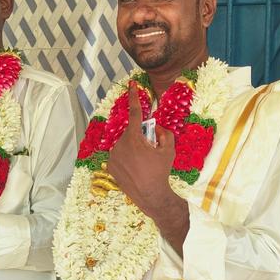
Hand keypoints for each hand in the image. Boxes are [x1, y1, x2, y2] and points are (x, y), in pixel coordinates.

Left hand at [107, 86, 177, 217]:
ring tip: (142, 164)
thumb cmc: (160, 171)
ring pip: (125, 145)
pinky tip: (134, 169)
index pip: (135, 113)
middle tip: (150, 152)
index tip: (131, 85)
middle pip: (132, 134)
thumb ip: (165, 134)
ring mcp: (113, 156)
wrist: (150, 195)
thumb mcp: (169, 150)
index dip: (134, 97)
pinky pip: (119, 156)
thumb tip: (158, 128)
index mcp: (133, 138)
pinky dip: (126, 159)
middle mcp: (120, 144)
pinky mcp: (110, 166)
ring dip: (133, 149)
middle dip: (141, 139)